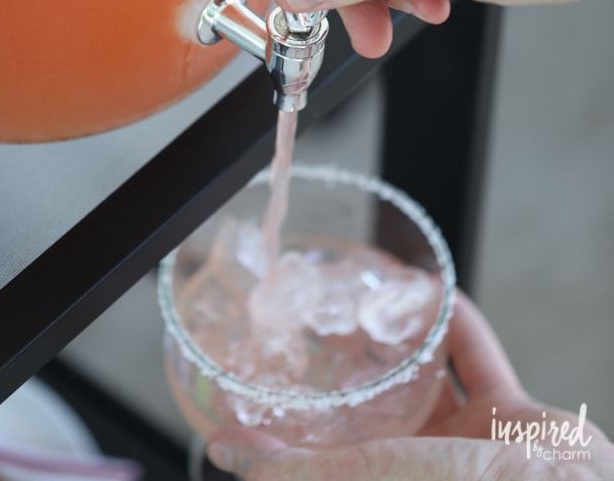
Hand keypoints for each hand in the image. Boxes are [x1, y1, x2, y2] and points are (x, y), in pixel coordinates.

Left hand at [206, 291, 613, 479]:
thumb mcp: (387, 473)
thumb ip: (319, 468)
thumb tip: (239, 462)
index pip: (332, 459)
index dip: (293, 432)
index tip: (259, 395)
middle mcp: (431, 466)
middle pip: (375, 415)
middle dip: (348, 373)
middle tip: (314, 328)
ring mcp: (473, 443)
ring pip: (424, 380)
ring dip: (399, 338)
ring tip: (365, 299)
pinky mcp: (514, 414)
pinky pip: (477, 358)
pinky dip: (455, 324)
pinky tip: (433, 292)